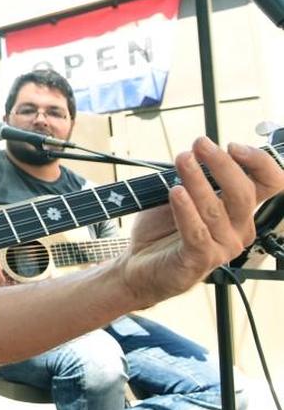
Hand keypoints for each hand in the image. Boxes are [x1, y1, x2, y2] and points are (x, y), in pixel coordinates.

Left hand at [122, 138, 283, 306]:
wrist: (140, 265)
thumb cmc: (163, 230)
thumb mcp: (183, 195)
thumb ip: (196, 177)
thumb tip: (197, 151)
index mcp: (241, 211)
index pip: (269, 184)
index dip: (259, 162)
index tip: (232, 145)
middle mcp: (239, 228)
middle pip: (243, 193)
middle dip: (221, 164)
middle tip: (200, 144)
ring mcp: (223, 247)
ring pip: (216, 209)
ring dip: (197, 180)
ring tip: (182, 159)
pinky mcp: (201, 259)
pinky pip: (197, 232)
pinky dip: (186, 210)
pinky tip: (176, 191)